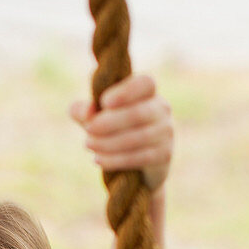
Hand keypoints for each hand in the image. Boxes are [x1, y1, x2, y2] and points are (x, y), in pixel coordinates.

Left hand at [69, 75, 173, 192]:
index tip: (104, 102)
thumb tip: (89, 112)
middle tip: (88, 129)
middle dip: (108, 123)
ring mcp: (165, 132)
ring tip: (89, 144)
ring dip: (109, 142)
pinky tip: (98, 159)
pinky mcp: (164, 155)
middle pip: (138, 113)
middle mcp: (161, 109)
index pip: (145, 83)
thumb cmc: (110, 130)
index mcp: (146, 92)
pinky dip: (116, 159)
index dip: (126, 92)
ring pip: (138, 137)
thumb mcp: (93, 117)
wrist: (133, 164)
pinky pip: (140, 157)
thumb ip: (82, 109)